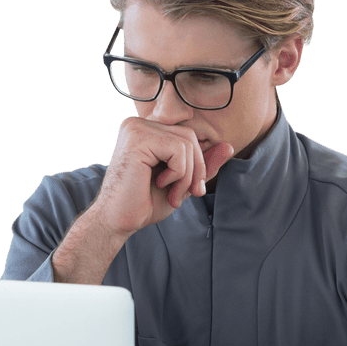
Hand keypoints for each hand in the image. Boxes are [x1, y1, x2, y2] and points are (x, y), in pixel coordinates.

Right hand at [90, 118, 234, 238]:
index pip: (187, 135)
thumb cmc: (144, 203)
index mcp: (146, 130)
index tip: (192, 189)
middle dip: (196, 169)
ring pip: (187, 143)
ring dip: (187, 175)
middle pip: (190, 136)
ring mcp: (136, 129)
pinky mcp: (137, 139)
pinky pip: (178, 149)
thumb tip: (228, 146)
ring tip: (173, 194)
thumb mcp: (182, 182)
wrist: (118, 221)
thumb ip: (202, 164)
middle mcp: (138, 124)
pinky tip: (162, 185)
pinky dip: (179, 173)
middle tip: (187, 194)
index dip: (197, 162)